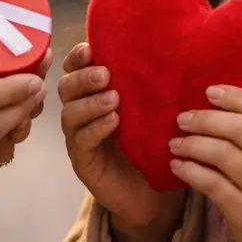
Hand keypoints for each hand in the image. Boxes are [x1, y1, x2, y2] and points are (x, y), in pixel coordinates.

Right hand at [59, 43, 184, 241]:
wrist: (153, 193)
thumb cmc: (153, 144)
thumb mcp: (151, 109)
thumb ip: (150, 83)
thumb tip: (174, 47)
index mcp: (94, 93)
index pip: (75, 68)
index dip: (78, 56)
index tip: (91, 48)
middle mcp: (81, 112)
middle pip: (66, 87)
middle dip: (83, 77)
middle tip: (105, 74)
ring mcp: (79, 138)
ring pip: (70, 114)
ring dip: (90, 102)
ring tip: (113, 99)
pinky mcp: (84, 162)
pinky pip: (81, 141)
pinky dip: (95, 129)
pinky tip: (113, 122)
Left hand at [169, 84, 241, 241]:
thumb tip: (221, 106)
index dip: (237, 96)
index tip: (209, 91)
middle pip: (241, 129)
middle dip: (206, 119)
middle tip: (183, 118)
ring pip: (223, 155)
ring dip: (193, 144)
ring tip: (175, 143)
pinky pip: (212, 185)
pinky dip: (190, 171)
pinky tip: (177, 166)